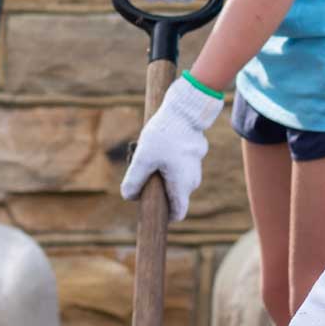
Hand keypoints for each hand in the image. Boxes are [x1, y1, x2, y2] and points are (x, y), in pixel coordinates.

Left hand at [119, 76, 222, 220]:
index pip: (178, 213)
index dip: (164, 216)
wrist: (185, 109)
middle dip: (158, 189)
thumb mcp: (143, 158)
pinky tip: (162, 143)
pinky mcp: (195, 153)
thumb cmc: (165, 135)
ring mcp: (196, 166)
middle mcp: (192, 179)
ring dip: (162, 172)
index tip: (150, 208)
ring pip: (176, 178)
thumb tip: (129, 196)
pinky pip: (180, 164)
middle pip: (173, 195)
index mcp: (182, 185)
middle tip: (143, 171)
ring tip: (151, 153)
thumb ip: (134, 180)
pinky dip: (170, 160)